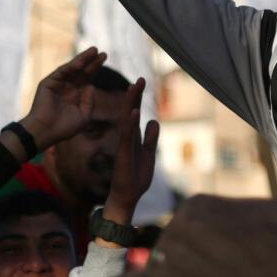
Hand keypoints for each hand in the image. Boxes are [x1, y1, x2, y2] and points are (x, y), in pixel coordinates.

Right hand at [22, 48, 108, 148]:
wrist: (47, 131)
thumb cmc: (65, 127)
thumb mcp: (84, 116)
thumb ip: (89, 101)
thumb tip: (92, 86)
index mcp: (76, 95)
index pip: (88, 78)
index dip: (95, 68)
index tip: (104, 57)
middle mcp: (67, 88)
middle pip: (82, 72)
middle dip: (92, 62)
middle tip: (102, 52)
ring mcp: (57, 84)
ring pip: (72, 69)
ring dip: (83, 59)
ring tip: (94, 50)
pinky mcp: (48, 83)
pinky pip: (61, 72)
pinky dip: (71, 66)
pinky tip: (81, 61)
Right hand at [101, 77, 159, 228]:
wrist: (127, 197)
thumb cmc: (136, 178)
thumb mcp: (149, 155)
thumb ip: (151, 139)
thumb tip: (154, 120)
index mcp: (134, 137)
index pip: (135, 113)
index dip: (137, 98)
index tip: (141, 82)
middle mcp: (127, 138)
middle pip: (129, 111)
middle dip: (134, 95)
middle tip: (139, 79)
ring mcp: (124, 145)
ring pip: (126, 120)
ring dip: (130, 103)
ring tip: (134, 87)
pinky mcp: (122, 154)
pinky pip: (126, 136)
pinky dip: (129, 123)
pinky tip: (132, 112)